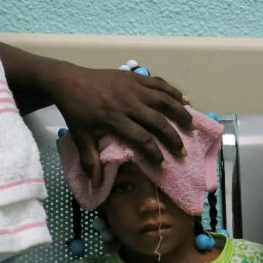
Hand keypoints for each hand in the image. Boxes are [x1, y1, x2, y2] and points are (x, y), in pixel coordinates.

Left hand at [53, 64, 190, 184]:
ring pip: (164, 100)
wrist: (69, 82)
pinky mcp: (135, 77)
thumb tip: (96, 185)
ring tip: (192, 126)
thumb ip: (90, 161)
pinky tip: (185, 100)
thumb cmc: (77, 112)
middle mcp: (128, 103)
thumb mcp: (80, 137)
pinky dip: (174, 92)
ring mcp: (133, 88)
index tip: (164, 167)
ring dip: (180, 113)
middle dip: (173, 138)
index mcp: (115, 120)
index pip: (142, 139)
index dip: (155, 154)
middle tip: (183, 152)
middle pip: (158, 121)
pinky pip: (159, 83)